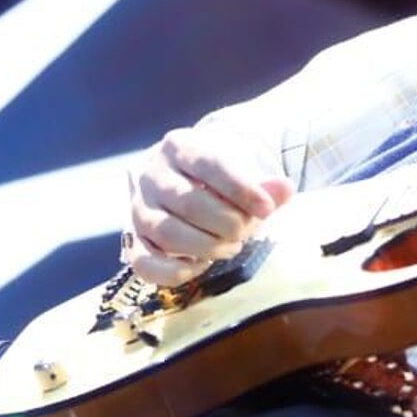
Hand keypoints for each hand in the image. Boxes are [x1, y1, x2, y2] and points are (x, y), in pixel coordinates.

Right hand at [124, 123, 293, 285]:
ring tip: (231, 246)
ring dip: (205, 246)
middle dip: (225, 222)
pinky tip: (202, 264)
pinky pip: (145, 263)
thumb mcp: (242, 170)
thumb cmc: (218, 176)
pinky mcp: (132, 239)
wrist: (184, 179)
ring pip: (164, 232)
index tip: (267, 209)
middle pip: (186, 201)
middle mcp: (150, 173)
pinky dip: (176, 271)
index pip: (208, 164)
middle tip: (246, 231)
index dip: (240, 188)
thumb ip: (264, 183)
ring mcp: (137, 207)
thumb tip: (284, 189)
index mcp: (179, 145)